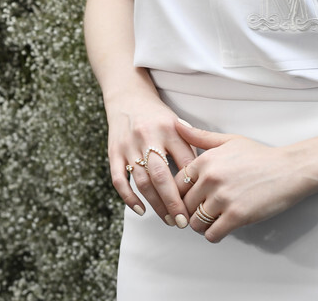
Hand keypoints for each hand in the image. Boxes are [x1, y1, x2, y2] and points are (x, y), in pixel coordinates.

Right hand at [107, 95, 196, 226]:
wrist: (128, 96)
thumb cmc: (157, 115)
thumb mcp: (176, 123)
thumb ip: (188, 145)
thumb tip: (203, 175)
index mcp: (169, 128)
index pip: (184, 160)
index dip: (192, 184)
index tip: (200, 202)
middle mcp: (148, 136)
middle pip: (161, 175)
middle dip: (173, 202)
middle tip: (182, 222)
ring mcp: (129, 146)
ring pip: (142, 181)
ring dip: (155, 204)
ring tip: (167, 219)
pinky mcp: (114, 153)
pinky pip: (119, 180)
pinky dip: (129, 198)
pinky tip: (141, 210)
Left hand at [176, 121, 309, 242]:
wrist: (288, 170)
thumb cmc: (259, 156)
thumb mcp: (230, 141)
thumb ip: (201, 136)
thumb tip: (178, 124)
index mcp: (206, 160)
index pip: (177, 184)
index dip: (181, 194)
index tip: (190, 198)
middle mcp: (211, 178)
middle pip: (184, 205)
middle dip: (191, 211)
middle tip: (202, 211)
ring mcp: (223, 198)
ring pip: (195, 223)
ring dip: (201, 225)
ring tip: (212, 220)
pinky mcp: (236, 216)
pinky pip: (211, 234)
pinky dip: (214, 235)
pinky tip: (222, 227)